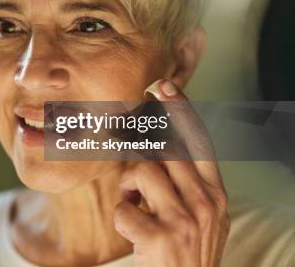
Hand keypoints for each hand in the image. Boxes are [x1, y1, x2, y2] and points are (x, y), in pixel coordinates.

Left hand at [113, 79, 230, 266]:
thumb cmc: (186, 251)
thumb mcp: (200, 215)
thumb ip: (186, 183)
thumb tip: (154, 144)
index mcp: (215, 194)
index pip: (199, 141)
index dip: (180, 110)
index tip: (162, 85)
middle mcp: (204, 203)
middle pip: (166, 148)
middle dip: (141, 139)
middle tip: (126, 136)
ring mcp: (184, 221)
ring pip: (143, 170)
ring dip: (129, 185)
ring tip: (134, 201)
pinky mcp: (161, 239)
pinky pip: (125, 208)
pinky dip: (122, 215)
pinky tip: (131, 227)